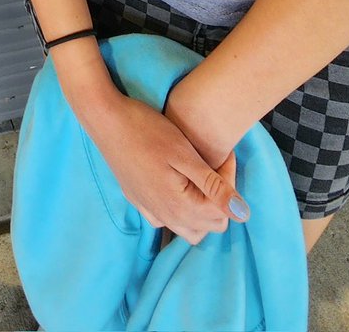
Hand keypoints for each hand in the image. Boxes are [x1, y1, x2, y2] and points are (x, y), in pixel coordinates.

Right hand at [85, 91, 248, 243]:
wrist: (105, 119)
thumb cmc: (146, 130)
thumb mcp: (184, 154)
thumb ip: (214, 187)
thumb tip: (243, 214)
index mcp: (181, 207)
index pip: (224, 211)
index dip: (229, 181)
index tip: (222, 154)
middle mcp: (166, 216)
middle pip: (210, 225)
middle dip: (218, 198)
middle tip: (211, 164)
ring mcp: (148, 209)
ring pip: (188, 228)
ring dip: (201, 210)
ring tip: (198, 178)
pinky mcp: (136, 200)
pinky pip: (164, 220)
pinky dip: (177, 211)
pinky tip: (174, 186)